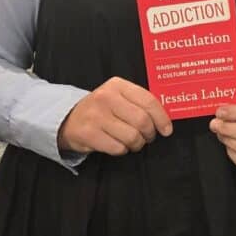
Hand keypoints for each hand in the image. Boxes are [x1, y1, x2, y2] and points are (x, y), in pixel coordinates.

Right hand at [57, 77, 172, 155]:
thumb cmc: (102, 109)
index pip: (148, 101)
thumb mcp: (119, 96)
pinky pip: (118, 148)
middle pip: (142, 121)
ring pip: (132, 136)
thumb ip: (139, 102)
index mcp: (118, 85)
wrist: (68, 118)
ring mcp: (96, 116)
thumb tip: (165, 119)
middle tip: (147, 137)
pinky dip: (122, 150)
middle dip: (149, 134)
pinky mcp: (88, 133)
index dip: (162, 118)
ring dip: (136, 144)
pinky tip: (117, 144)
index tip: (166, 130)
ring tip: (132, 142)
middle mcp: (106, 97)